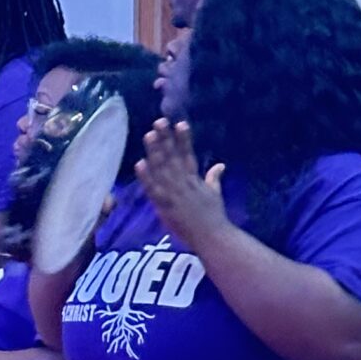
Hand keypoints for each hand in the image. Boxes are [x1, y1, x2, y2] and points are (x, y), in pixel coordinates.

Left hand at [135, 119, 229, 251]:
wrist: (212, 237)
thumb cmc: (214, 217)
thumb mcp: (215, 194)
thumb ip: (214, 178)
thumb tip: (221, 164)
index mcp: (195, 179)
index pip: (188, 155)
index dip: (184, 139)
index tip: (180, 123)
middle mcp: (184, 183)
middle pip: (172, 157)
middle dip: (166, 139)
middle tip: (159, 122)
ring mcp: (174, 193)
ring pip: (162, 169)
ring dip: (155, 151)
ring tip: (149, 135)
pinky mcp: (165, 206)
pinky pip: (153, 189)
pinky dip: (146, 176)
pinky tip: (139, 163)